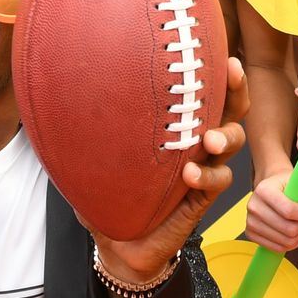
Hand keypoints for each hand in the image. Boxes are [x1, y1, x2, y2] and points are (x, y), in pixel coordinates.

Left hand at [91, 57, 247, 283]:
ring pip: (232, 142)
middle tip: (231, 72)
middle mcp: (194, 143)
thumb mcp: (98, 159)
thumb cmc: (111, 196)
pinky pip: (218, 182)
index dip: (213, 70)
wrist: (118, 246)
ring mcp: (202, 170)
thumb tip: (60, 91)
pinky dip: (207, 176)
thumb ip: (90, 131)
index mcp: (175, 127)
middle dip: (236, 89)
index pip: (202, 93)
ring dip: (225, 136)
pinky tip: (188, 176)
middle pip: (230, 110)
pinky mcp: (201, 199)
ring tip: (207, 139)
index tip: (216, 50)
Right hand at [243, 167, 297, 253]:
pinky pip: (276, 248)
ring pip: (284, 241)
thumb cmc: (292, 185)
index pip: (289, 211)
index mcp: (264, 190)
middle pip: (288, 229)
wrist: (272, 187)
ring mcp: (250, 221)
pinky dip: (289, 244)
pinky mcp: (251, 233)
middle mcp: (254, 205)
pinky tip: (292, 233)